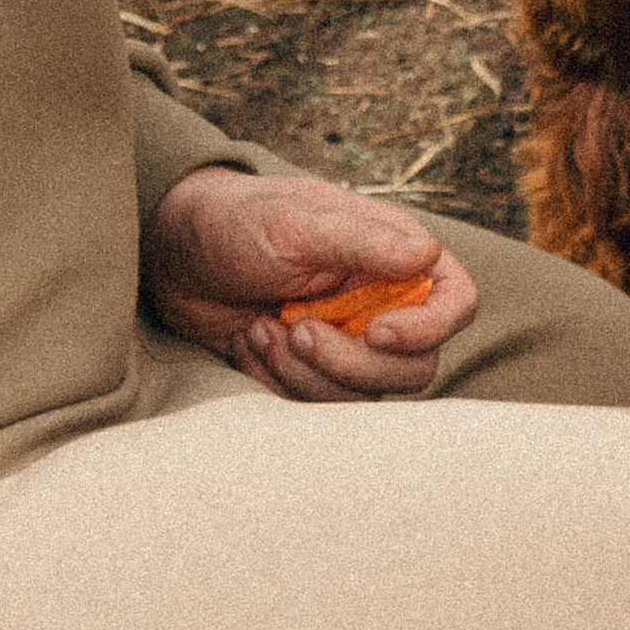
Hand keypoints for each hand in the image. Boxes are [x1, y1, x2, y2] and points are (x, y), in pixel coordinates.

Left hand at [140, 164, 478, 400]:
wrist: (175, 253)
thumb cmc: (240, 220)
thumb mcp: (299, 222)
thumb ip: (364, 241)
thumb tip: (428, 252)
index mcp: (392, 256)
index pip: (454, 303)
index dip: (428, 329)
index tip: (375, 331)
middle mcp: (380, 303)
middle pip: (414, 368)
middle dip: (351, 362)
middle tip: (299, 330)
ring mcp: (346, 342)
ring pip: (363, 397)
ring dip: (307, 373)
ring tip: (263, 327)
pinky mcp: (309, 373)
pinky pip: (316, 409)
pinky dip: (279, 382)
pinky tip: (249, 341)